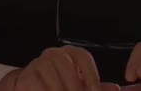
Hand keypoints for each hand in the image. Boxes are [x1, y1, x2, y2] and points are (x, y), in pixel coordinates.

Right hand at [0, 45, 119, 90]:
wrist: (28, 89)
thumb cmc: (58, 87)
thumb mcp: (78, 87)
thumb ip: (96, 88)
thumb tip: (116, 88)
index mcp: (69, 54)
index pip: (81, 56)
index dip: (91, 75)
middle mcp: (53, 54)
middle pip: (65, 64)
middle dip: (74, 86)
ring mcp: (37, 64)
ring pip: (51, 76)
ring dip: (59, 90)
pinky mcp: (24, 77)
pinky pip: (37, 86)